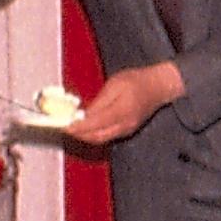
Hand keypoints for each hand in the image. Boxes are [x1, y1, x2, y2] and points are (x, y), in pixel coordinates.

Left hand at [68, 62, 184, 144]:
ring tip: (71, 127)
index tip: (63, 126)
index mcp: (121, 111)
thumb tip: (83, 114)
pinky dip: (93, 134)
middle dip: (77, 134)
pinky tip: (85, 127)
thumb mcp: (115, 84)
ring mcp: (126, 130)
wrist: (158, 87)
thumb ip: (99, 101)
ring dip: (84, 136)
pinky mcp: (126, 131)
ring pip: (99, 139)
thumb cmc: (137, 81)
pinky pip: (106, 136)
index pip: (93, 124)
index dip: (76, 127)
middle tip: (62, 127)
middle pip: (95, 136)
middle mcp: (124, 125)